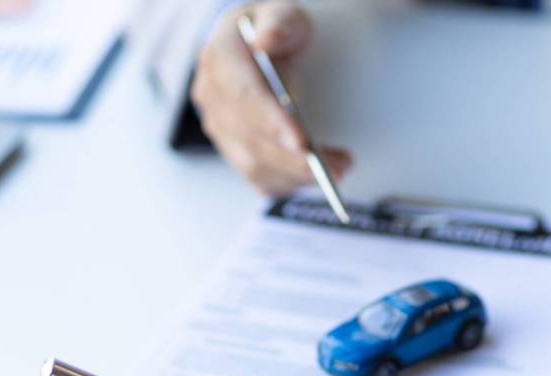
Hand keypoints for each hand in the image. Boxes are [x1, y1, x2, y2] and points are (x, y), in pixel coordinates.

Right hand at [192, 1, 351, 195]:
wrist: (259, 49)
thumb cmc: (276, 33)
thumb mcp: (284, 16)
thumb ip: (279, 25)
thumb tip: (266, 41)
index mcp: (221, 57)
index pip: (244, 96)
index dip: (272, 122)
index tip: (302, 142)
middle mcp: (212, 96)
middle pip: (251, 138)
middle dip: (295, 158)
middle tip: (338, 166)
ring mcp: (220, 126)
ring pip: (254, 164)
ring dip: (297, 174)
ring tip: (339, 170)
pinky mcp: (233, 150)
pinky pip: (259, 178)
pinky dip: (290, 183)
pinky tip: (317, 178)